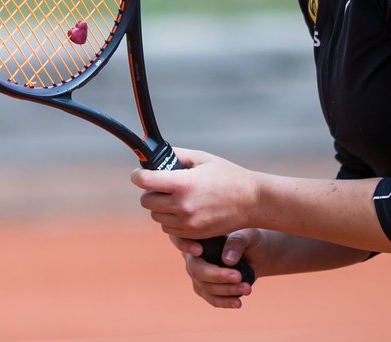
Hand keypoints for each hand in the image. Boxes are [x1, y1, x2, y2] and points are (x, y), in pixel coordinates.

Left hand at [130, 148, 259, 239]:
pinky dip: (170, 219)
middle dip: (150, 191)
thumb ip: (178, 156)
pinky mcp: (192, 234)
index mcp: (183, 184)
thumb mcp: (203, 159)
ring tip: (174, 197)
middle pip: (146, 201)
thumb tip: (157, 155)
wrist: (252, 202)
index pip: (145, 181)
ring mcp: (187, 223)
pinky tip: (183, 209)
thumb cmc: (228, 176)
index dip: (138, 176)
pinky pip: (168, 229)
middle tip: (160, 185)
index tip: (139, 174)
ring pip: (156, 216)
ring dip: (160, 206)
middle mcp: (182, 205)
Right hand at [169, 228, 269, 308]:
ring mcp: (197, 274)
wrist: (256, 255)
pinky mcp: (205, 289)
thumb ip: (237, 242)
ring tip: (247, 289)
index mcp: (197, 237)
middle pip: (195, 269)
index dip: (185, 245)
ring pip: (205, 287)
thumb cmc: (248, 239)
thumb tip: (227, 260)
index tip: (198, 250)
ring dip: (226, 290)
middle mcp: (192, 256)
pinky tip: (237, 302)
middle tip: (238, 277)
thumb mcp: (247, 235)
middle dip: (217, 276)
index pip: (181, 239)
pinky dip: (225, 302)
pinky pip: (211, 299)